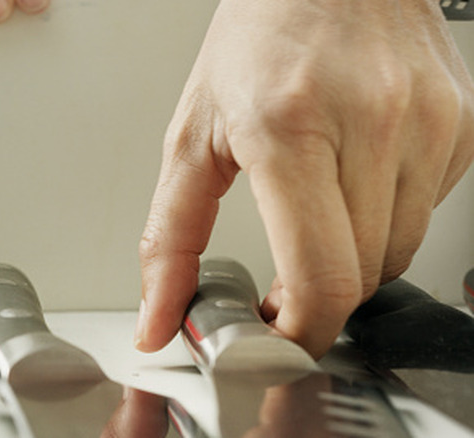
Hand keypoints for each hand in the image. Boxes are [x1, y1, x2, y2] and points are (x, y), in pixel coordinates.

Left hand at [136, 0, 473, 358]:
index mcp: (290, 127)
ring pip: (397, 253)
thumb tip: (158, 317)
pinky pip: (425, 214)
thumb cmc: (256, 41)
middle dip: (318, 301)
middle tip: (283, 286)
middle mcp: (371, 122)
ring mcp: (426, 122)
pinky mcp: (458, 125)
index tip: (277, 336)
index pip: (322, 276)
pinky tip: (353, 184)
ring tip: (312, 225)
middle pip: (362, 277)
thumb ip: (169, 238)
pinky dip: (384, 222)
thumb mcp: (192, 137)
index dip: (301, 330)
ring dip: (350, 263)